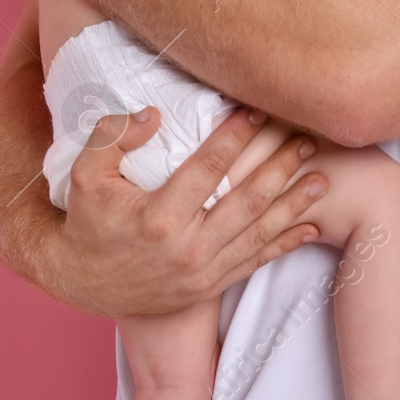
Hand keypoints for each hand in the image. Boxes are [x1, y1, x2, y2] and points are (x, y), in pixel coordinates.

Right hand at [55, 106, 327, 317]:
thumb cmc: (85, 222)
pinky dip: (283, 246)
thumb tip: (153, 114)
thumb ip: (113, 137)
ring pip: (258, 234)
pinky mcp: (207, 288)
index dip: (235, 137)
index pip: (208, 169)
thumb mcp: (83, 175)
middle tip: (305, 140)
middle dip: (279, 168)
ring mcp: (201, 272)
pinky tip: (309, 228)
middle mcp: (186, 249)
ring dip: (293, 206)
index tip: (257, 111)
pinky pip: (253, 263)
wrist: (78, 283)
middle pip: (246, 201)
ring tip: (321, 179)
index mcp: (158, 218)